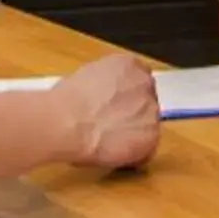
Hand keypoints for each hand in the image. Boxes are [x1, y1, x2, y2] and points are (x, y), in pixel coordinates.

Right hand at [50, 54, 159, 174]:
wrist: (68, 123)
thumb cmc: (66, 102)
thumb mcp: (86, 78)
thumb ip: (106, 84)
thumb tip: (105, 96)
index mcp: (128, 64)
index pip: (138, 78)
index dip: (126, 94)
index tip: (115, 104)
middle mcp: (145, 84)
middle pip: (145, 100)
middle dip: (132, 112)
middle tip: (111, 123)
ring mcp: (152, 110)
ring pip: (147, 124)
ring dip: (134, 132)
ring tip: (109, 141)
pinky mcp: (152, 136)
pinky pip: (147, 147)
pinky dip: (134, 152)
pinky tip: (114, 152)